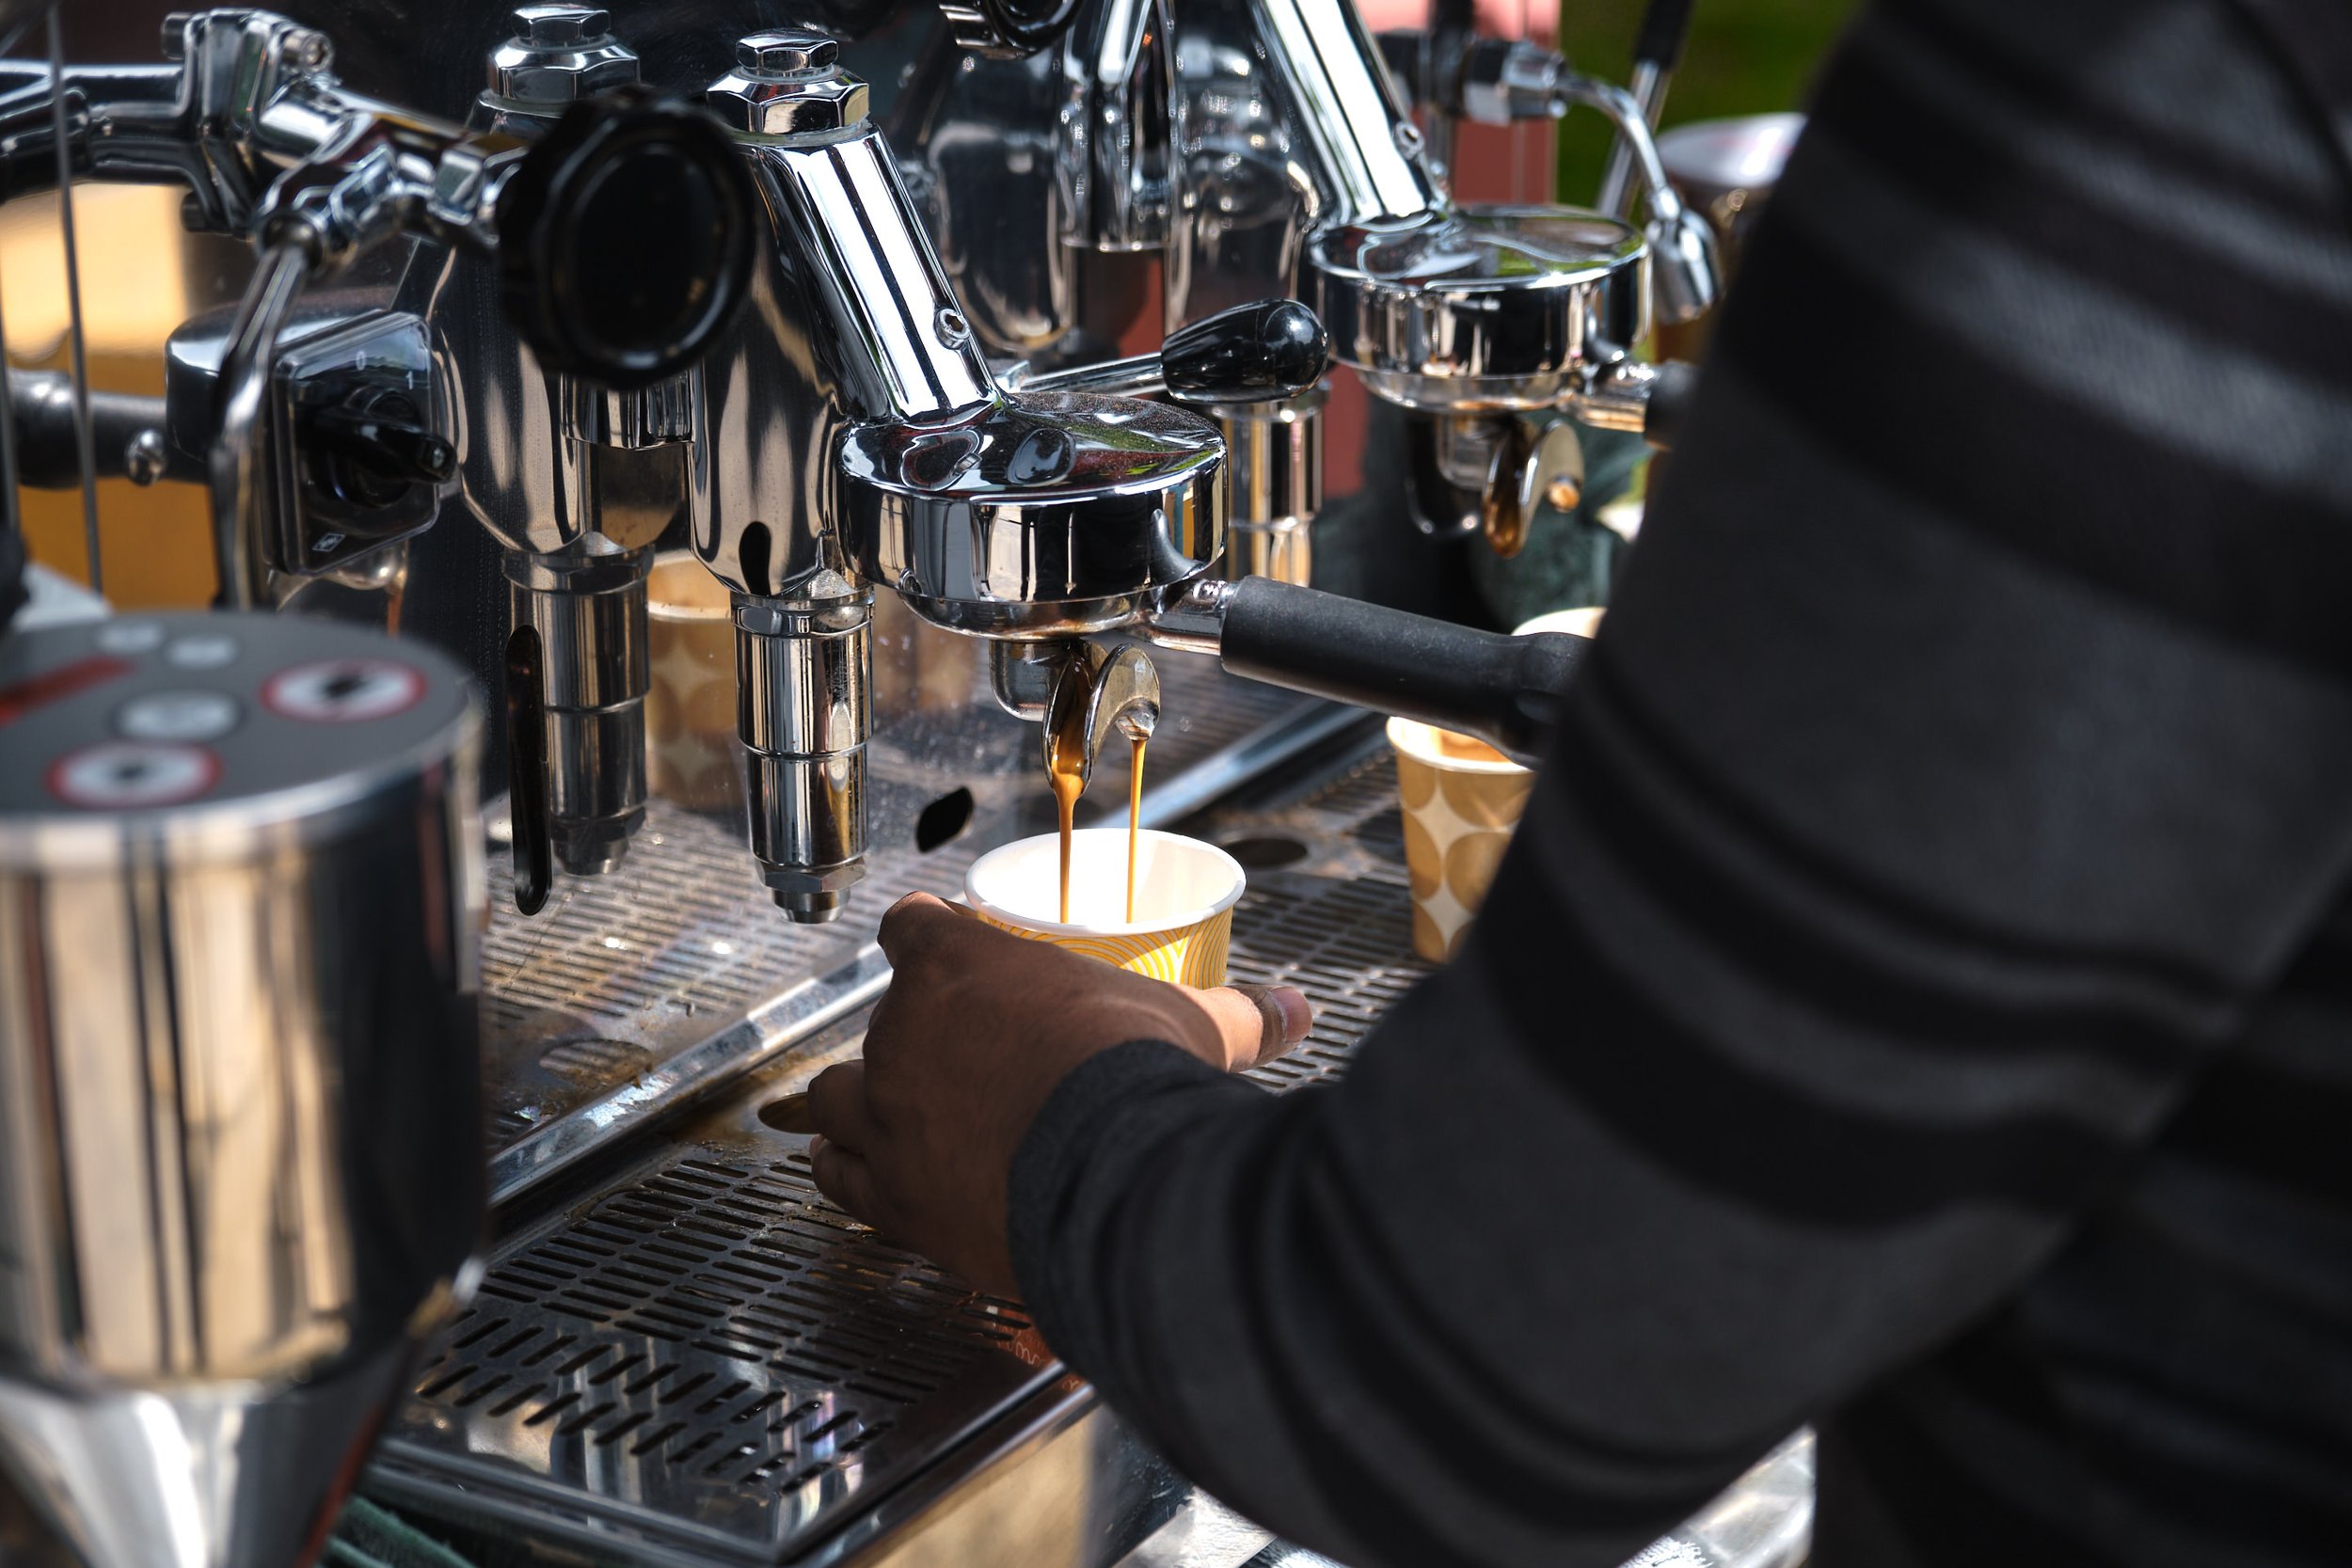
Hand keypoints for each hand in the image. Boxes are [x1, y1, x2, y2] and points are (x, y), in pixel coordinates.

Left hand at [805, 892, 1311, 1294]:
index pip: (914, 926)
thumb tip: (1295, 1010)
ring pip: (835, 1099)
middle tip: (939, 1051)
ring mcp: (889, 1118)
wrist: (1113, 1183)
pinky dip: (847, 1176)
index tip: (934, 938)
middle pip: (876, 1019)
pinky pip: (843, 1180)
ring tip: (861, 1111)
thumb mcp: (1190, 1028)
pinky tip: (846, 1177)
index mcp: (960, 966)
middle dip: (905, 1035)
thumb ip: (1235, 1015)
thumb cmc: (1132, 1084)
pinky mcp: (893, 1197)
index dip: (925, 932)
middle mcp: (904, 1036)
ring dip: (851, 1103)